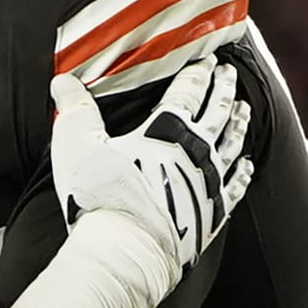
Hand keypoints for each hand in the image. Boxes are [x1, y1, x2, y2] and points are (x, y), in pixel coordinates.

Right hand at [49, 57, 253, 273]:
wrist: (124, 250)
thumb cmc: (99, 195)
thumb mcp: (76, 143)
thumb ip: (73, 108)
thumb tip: (62, 80)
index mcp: (166, 129)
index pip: (188, 91)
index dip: (197, 71)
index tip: (206, 57)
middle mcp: (196, 151)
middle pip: (217, 111)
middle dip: (223, 88)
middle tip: (229, 72)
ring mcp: (208, 182)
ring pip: (232, 143)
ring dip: (238, 122)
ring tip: (243, 108)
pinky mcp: (212, 212)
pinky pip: (235, 186)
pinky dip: (242, 172)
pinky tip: (245, 164)